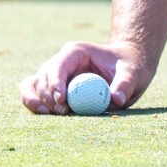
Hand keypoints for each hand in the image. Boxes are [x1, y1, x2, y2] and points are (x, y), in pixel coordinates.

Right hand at [17, 41, 150, 114]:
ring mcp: (56, 75)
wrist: (125, 67)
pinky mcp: (55, 88)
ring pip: (34, 84)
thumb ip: (125, 84)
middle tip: (62, 112)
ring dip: (37, 100)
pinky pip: (36, 94)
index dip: (56, 82)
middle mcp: (61, 62)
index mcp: (76, 52)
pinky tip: (43, 114)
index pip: (59, 65)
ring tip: (48, 113)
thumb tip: (115, 99)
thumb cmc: (128, 66)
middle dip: (48, 95)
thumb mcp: (132, 72)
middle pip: (44, 76)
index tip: (62, 100)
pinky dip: (35, 103)